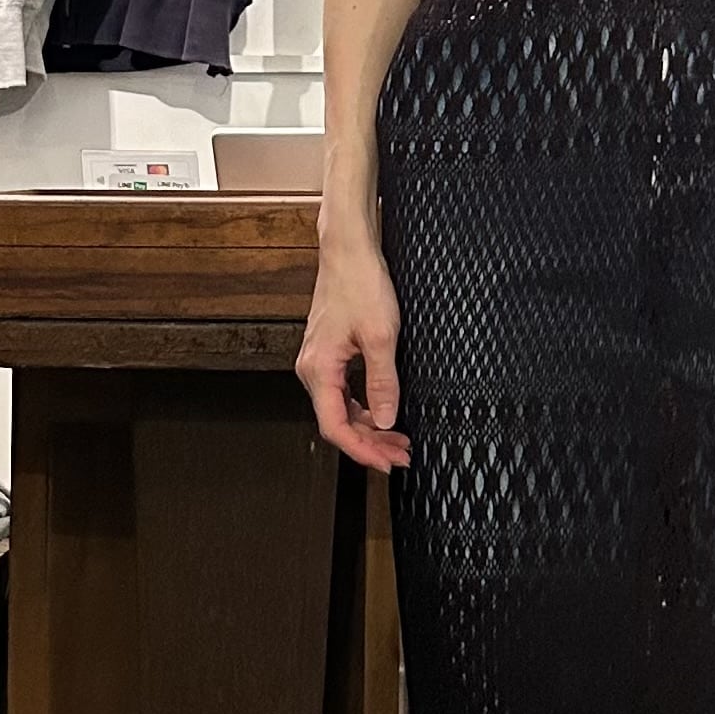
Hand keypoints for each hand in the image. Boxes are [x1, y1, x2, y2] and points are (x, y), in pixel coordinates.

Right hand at [297, 234, 411, 469]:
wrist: (350, 251)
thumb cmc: (360, 284)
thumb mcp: (381, 337)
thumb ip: (383, 382)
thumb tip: (387, 419)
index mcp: (319, 369)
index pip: (335, 427)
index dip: (361, 450)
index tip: (386, 462)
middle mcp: (313, 369)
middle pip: (338, 422)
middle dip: (371, 443)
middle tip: (401, 455)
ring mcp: (320, 362)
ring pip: (342, 409)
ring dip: (370, 427)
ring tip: (399, 439)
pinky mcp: (330, 354)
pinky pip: (344, 392)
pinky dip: (365, 407)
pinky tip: (384, 412)